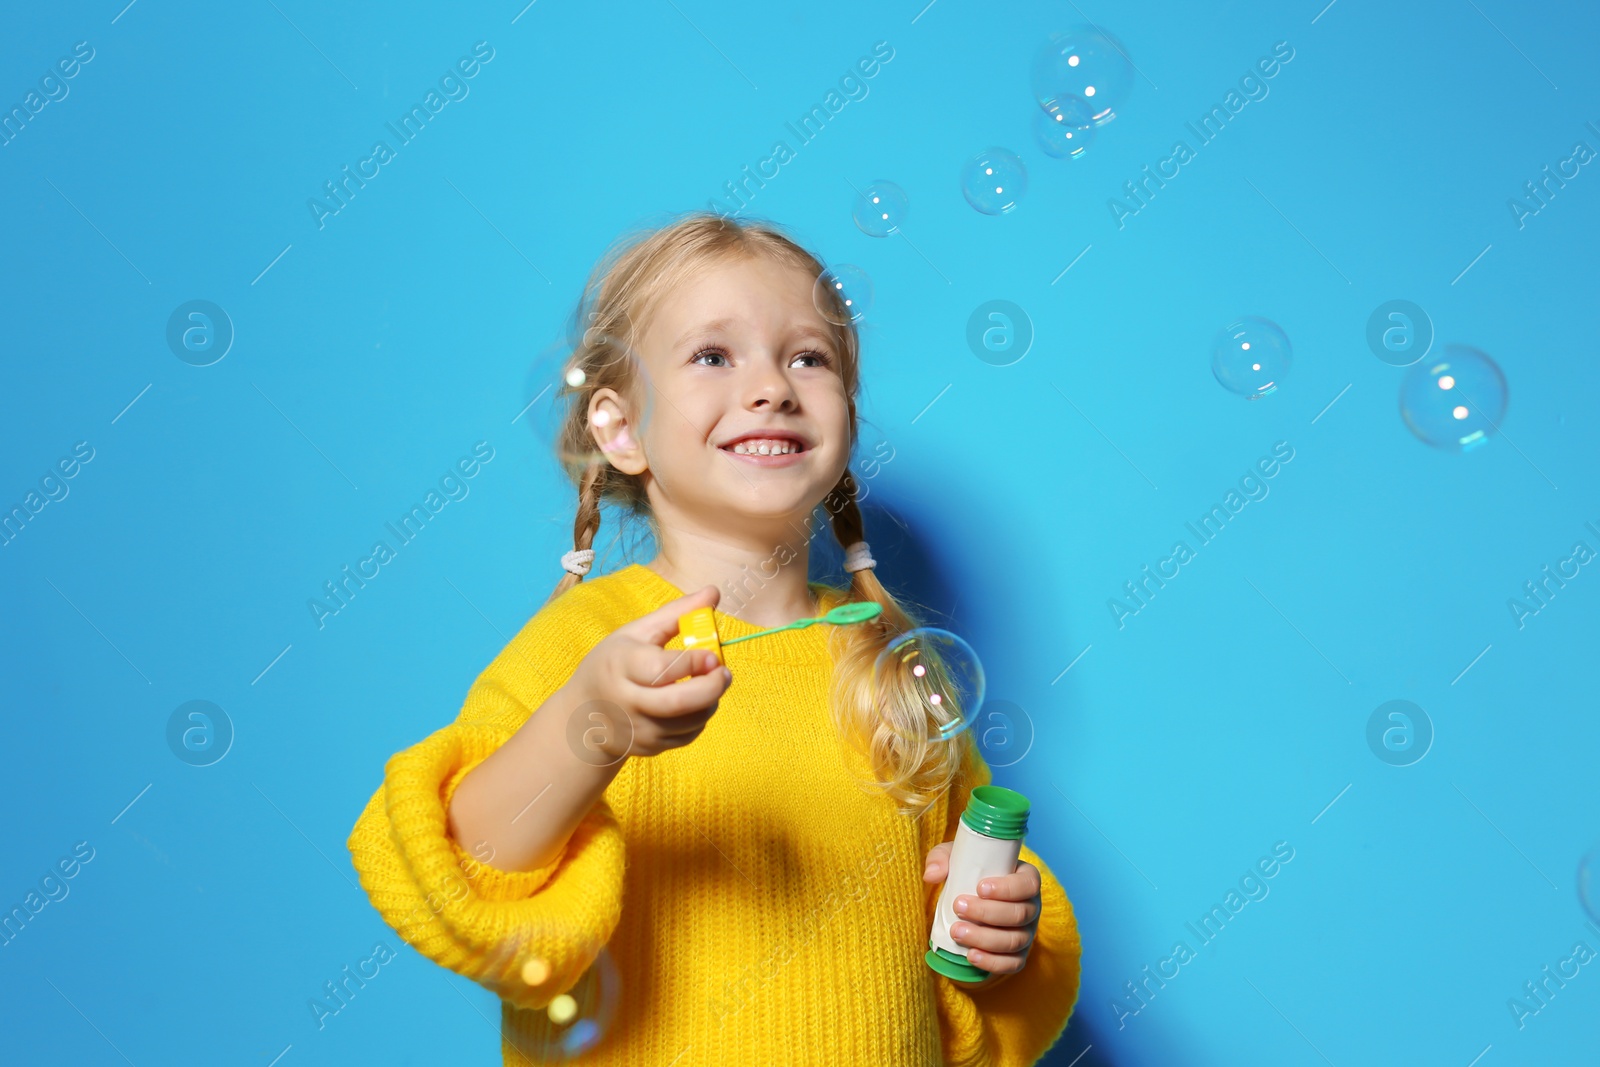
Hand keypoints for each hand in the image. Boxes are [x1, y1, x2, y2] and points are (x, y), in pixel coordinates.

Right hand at [565, 584, 732, 759]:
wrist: (584, 715)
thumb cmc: (615, 663)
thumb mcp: (637, 632)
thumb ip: (676, 613)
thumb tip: (714, 592)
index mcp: (621, 666)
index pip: (661, 669)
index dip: (693, 663)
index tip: (714, 655)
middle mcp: (627, 702)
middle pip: (678, 703)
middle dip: (710, 688)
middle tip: (725, 674)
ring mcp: (638, 730)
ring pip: (689, 722)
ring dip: (710, 702)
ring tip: (711, 684)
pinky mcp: (649, 748)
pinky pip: (687, 736)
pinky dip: (700, 718)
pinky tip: (695, 703)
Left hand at [923, 841, 1041, 987]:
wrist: (973, 901)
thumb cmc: (969, 873)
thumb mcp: (956, 858)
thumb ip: (942, 858)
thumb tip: (931, 875)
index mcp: (1026, 879)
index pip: (1028, 884)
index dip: (1007, 888)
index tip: (980, 888)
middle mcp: (1031, 907)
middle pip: (1019, 914)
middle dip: (987, 913)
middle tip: (958, 907)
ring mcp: (1027, 933)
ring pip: (1014, 940)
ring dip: (984, 938)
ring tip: (956, 932)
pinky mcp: (1018, 955)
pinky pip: (1012, 964)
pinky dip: (992, 962)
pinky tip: (971, 955)